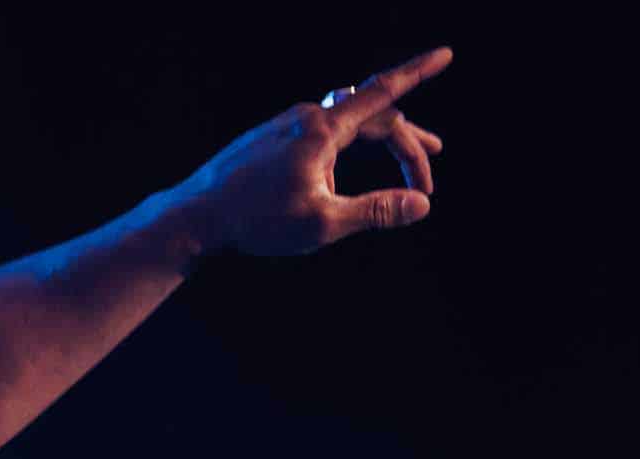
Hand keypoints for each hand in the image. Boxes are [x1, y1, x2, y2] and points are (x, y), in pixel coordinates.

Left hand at [169, 46, 451, 255]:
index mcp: (323, 129)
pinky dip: (345, 151)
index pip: (383, 94)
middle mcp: (305, 118)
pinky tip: (335, 180)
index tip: (445, 54)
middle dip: (406, 143)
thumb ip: (376, 211)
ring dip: (377, 144)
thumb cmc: (255, 221)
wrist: (194, 216)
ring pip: (346, 125)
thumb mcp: (324, 223)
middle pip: (372, 117)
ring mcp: (284, 126)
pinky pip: (319, 135)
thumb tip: (420, 206)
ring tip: (401, 168)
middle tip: (429, 173)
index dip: (418, 73)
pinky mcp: (269, 140)